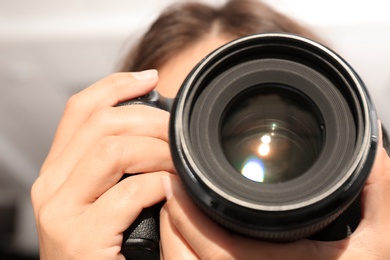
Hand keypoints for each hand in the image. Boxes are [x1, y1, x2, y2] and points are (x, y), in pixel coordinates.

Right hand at [31, 70, 174, 258]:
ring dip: (157, 151)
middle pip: (101, 123)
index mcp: (59, 170)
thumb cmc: (106, 246)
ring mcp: (60, 212)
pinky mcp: (79, 239)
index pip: (81, 109)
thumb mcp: (105, 195)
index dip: (116, 86)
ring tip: (178, 163)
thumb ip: (117, 165)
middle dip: (150, 120)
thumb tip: (154, 130)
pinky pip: (127, 193)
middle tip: (178, 132)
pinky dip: (157, 186)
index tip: (150, 78)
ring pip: (112, 150)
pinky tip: (170, 191)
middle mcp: (50, 185)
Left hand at [160, 123, 389, 259]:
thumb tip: (373, 153)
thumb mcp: (377, 246)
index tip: (177, 182)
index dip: (188, 216)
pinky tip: (183, 233)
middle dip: (173, 220)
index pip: (219, 249)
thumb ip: (378, 196)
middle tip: (169, 186)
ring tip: (172, 206)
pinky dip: (179, 252)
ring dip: (172, 237)